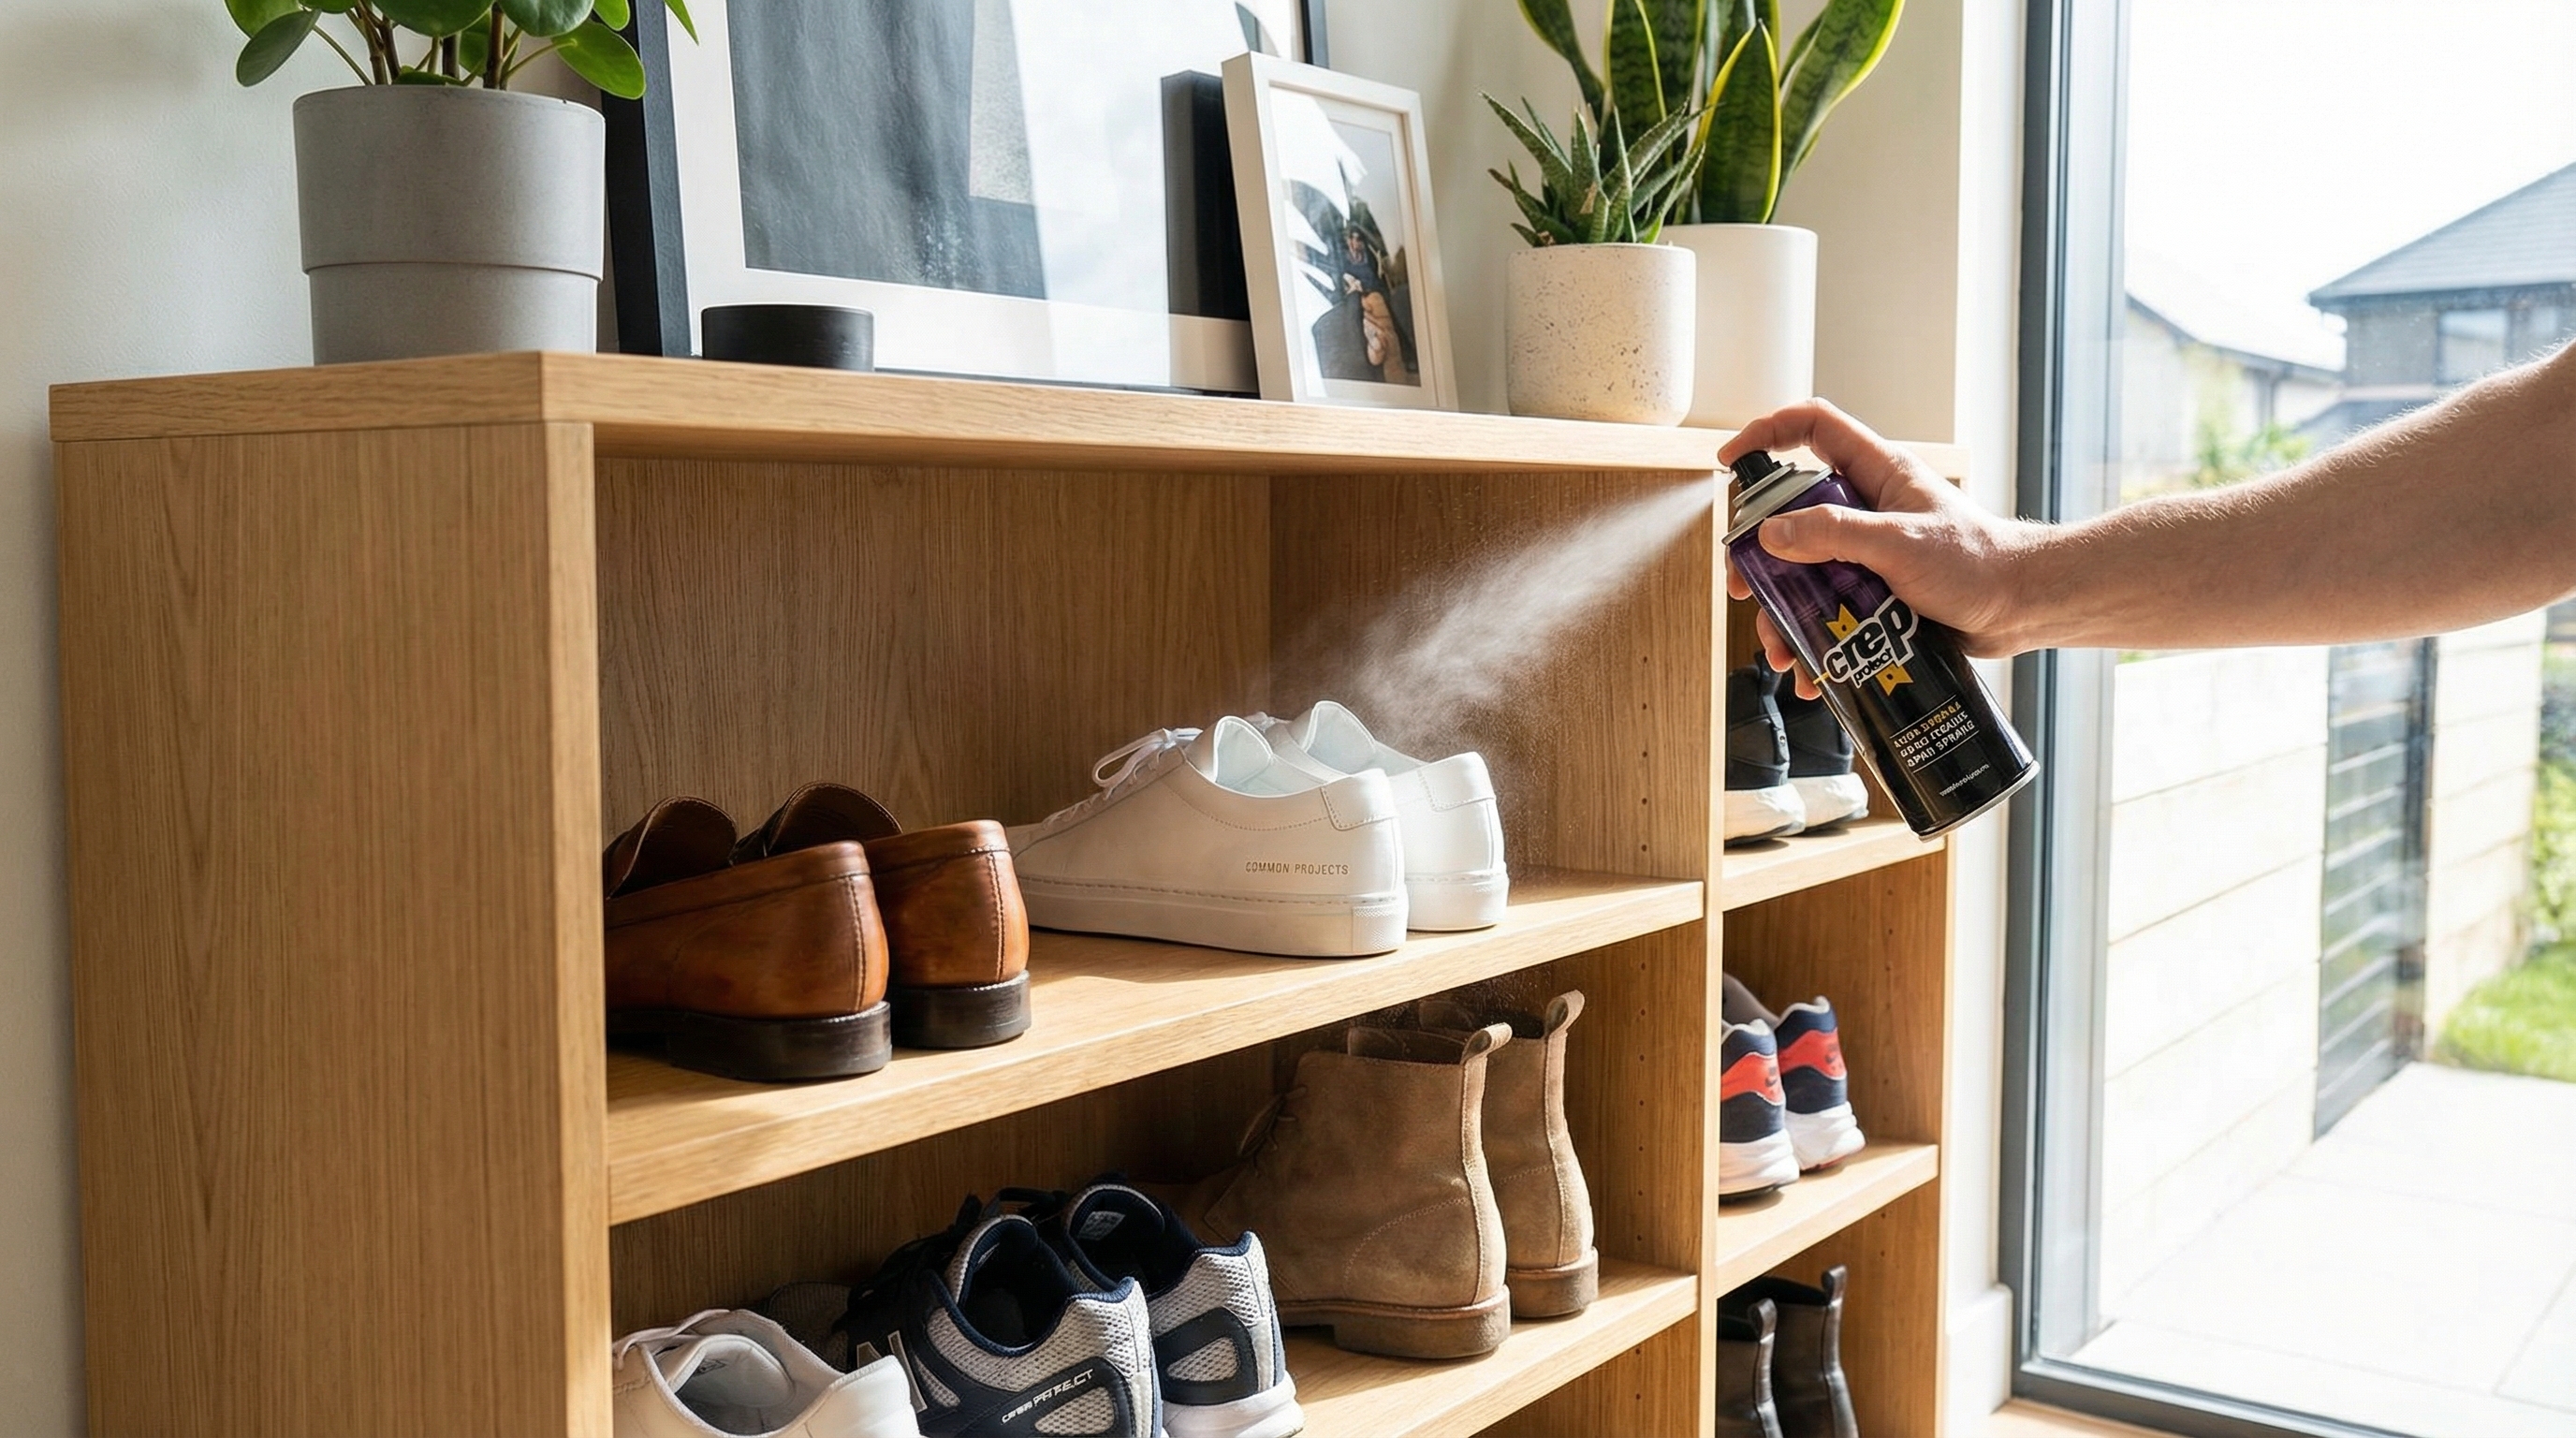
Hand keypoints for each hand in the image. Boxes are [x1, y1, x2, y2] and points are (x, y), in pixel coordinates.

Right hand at [1719, 399, 2034, 696]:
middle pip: (1790, 514)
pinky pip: (1827, 610)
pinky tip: (1814, 671)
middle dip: (1760, 554)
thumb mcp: (1900, 543)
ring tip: (1783, 650)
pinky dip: (1813, 640)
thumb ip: (1834, 534)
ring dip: (1784, 612)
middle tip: (1745, 585)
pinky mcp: (1874, 592)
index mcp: (1876, 473)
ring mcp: (1868, 551)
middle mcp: (1866, 507)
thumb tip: (1772, 534)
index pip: (1812, 427)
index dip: (1767, 433)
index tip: (1730, 461)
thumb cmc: (1979, 562)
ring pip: (1803, 572)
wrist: (2021, 608)